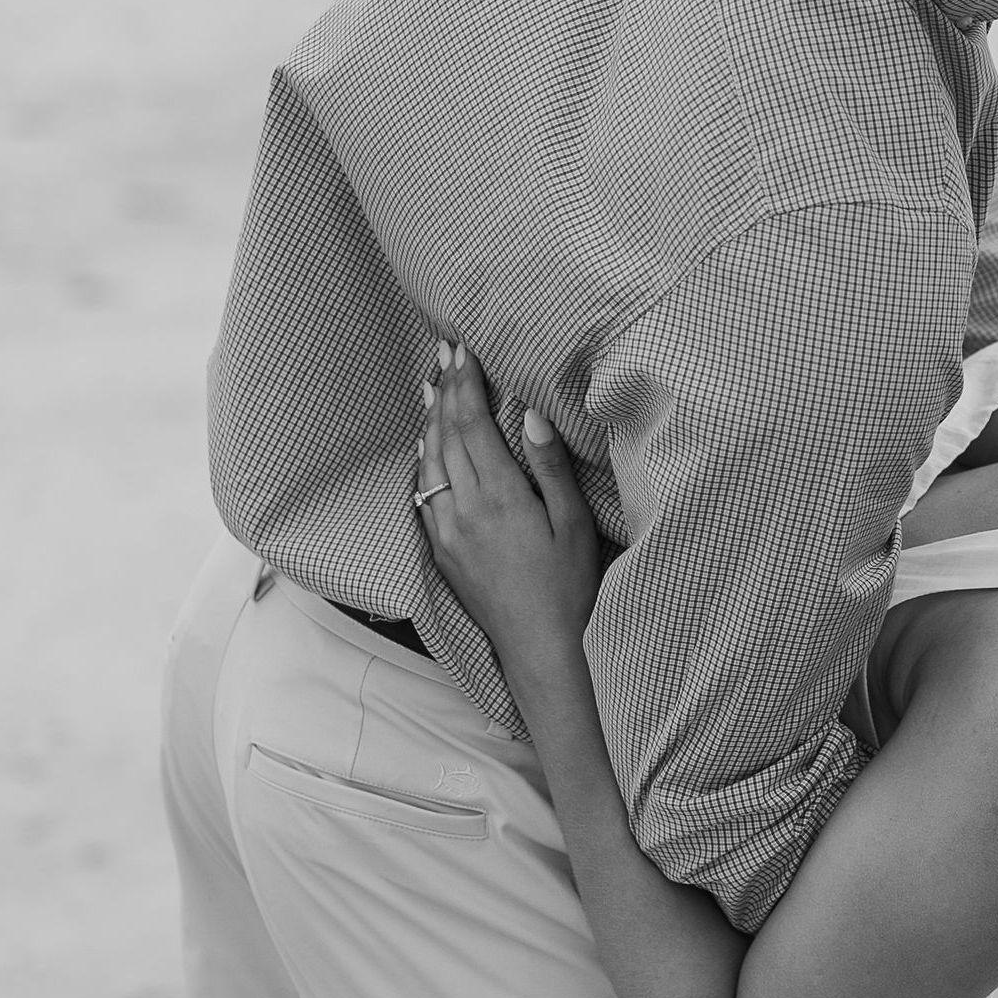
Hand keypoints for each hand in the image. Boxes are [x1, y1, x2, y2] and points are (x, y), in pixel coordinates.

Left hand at [413, 340, 606, 674]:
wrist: (537, 648)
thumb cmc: (567, 588)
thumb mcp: (573, 526)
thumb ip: (551, 468)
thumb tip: (531, 415)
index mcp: (501, 497)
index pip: (474, 424)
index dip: (467, 383)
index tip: (464, 350)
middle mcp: (465, 509)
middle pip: (447, 435)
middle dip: (446, 389)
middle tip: (444, 351)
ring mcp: (446, 530)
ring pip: (429, 460)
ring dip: (430, 419)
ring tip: (431, 384)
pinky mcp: (441, 549)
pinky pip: (423, 492)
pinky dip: (423, 459)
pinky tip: (425, 444)